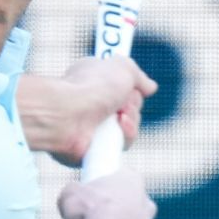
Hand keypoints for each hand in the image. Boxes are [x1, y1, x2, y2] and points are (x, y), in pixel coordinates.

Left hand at [19, 57, 158, 167]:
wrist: (68, 114)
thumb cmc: (91, 86)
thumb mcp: (122, 67)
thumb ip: (139, 75)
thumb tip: (150, 88)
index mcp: (94, 84)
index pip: (123, 88)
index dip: (131, 88)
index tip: (132, 86)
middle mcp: (92, 106)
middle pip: (130, 110)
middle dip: (133, 107)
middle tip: (123, 104)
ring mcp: (93, 129)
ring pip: (128, 129)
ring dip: (131, 123)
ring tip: (118, 118)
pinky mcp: (94, 150)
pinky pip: (120, 146)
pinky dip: (124, 138)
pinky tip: (116, 131)